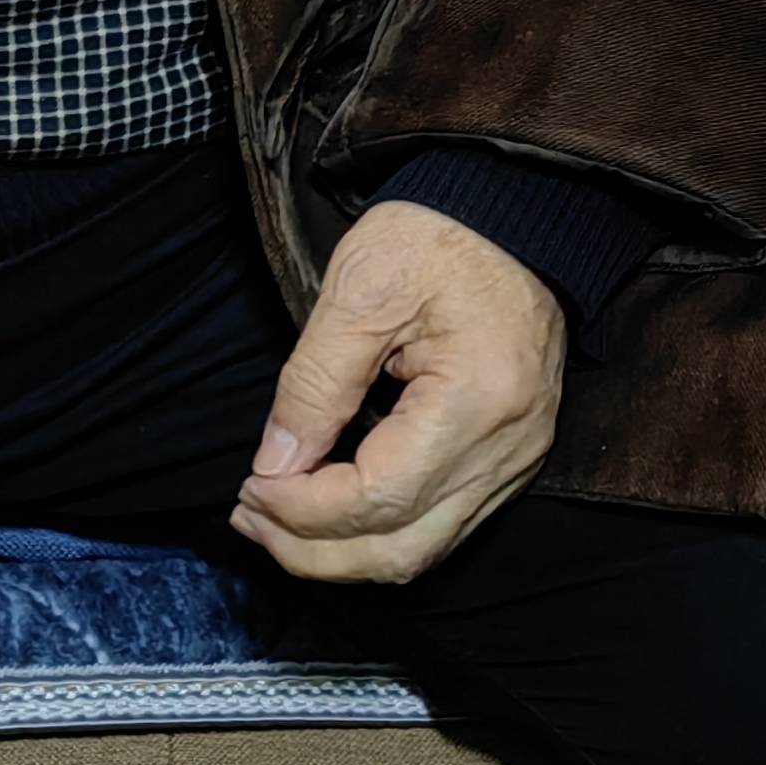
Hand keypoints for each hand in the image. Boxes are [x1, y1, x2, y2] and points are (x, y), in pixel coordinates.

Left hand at [230, 198, 564, 586]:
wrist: (513, 212)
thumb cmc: (439, 234)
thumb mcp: (361, 290)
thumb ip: (314, 382)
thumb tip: (274, 463)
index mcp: (478, 401)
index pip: (380, 498)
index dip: (305, 509)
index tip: (251, 488)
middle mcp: (509, 449)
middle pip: (402, 550)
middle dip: (314, 551)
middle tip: (249, 518)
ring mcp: (516, 459)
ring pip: (422, 552)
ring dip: (342, 552)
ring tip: (276, 523)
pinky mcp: (509, 458)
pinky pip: (441, 525)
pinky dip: (379, 532)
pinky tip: (330, 510)